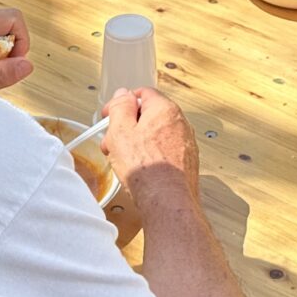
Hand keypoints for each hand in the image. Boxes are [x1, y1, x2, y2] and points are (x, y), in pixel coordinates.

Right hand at [100, 87, 199, 209]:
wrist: (168, 202)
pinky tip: (139, 171)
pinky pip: (164, 151)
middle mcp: (180, 123)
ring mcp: (185, 143)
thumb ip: (121, 108)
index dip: (121, 103)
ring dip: (136, 143)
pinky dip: (150, 156)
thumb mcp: (120, 132)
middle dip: (127, 126)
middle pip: (149, 115)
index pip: (142, 94)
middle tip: (112, 141)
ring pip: (155, 135)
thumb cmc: (146, 170)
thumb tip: (123, 94)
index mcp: (165, 109)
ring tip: (122, 160)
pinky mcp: (186, 162)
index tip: (110, 115)